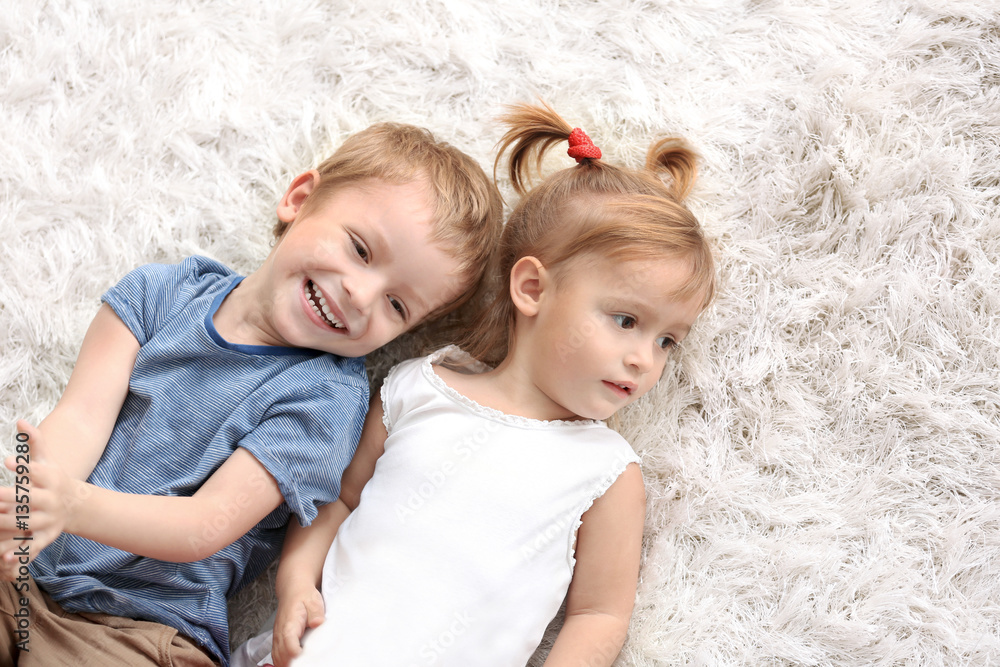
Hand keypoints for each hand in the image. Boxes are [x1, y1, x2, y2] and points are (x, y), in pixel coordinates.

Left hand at [0, 420, 82, 578]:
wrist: (76, 506)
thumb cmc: (53, 480)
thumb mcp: (47, 461)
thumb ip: (34, 442)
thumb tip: (19, 420)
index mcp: (50, 479)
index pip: (37, 472)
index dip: (23, 467)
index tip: (8, 461)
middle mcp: (50, 500)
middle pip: (27, 499)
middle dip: (8, 498)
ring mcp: (47, 519)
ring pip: (24, 524)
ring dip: (5, 524)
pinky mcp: (45, 537)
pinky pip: (31, 547)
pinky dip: (18, 553)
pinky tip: (3, 558)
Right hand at [271, 584, 324, 666]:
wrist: (293, 590)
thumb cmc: (303, 596)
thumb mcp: (313, 601)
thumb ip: (316, 613)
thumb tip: (317, 622)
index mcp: (289, 625)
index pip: (289, 646)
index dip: (297, 655)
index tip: (307, 659)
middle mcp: (280, 634)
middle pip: (283, 657)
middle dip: (294, 663)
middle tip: (307, 663)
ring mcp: (277, 637)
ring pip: (278, 658)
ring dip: (288, 664)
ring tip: (300, 664)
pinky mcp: (278, 639)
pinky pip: (277, 655)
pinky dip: (283, 662)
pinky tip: (292, 663)